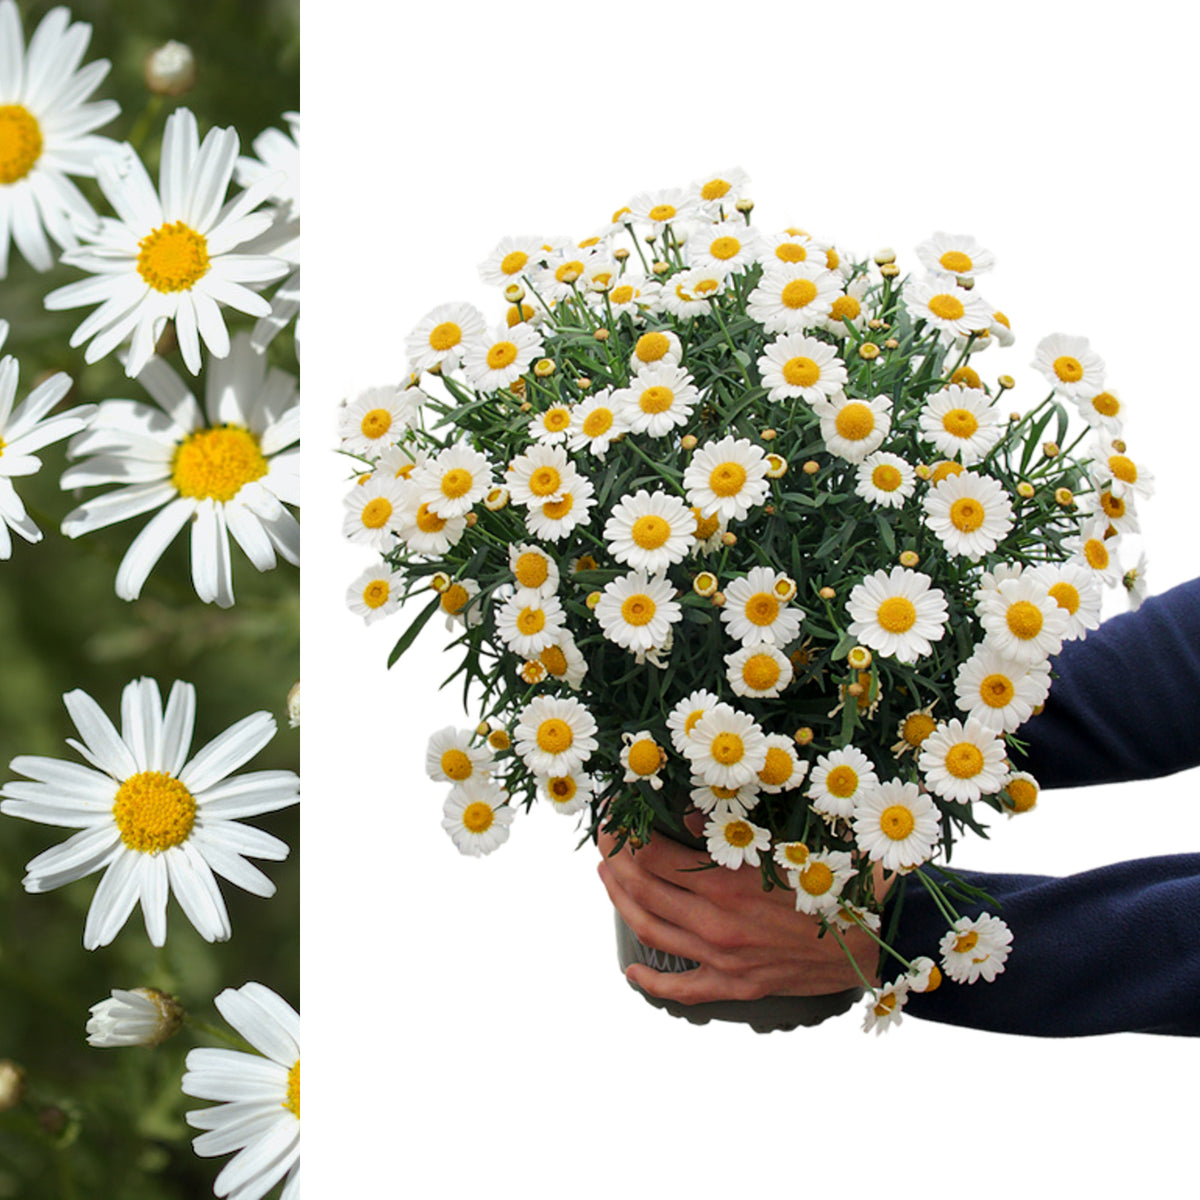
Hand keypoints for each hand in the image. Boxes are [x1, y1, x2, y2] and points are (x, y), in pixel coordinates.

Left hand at [597, 820, 886, 1003]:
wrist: (879, 937)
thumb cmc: (837, 878)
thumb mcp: (789, 841)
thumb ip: (735, 829)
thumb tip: (691, 815)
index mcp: (727, 881)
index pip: (654, 855)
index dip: (626, 835)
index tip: (615, 817)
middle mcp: (716, 921)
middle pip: (643, 889)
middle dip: (614, 861)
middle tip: (604, 840)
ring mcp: (723, 957)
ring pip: (651, 930)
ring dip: (622, 902)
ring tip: (607, 878)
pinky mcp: (737, 986)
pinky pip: (683, 988)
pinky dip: (651, 981)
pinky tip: (632, 969)